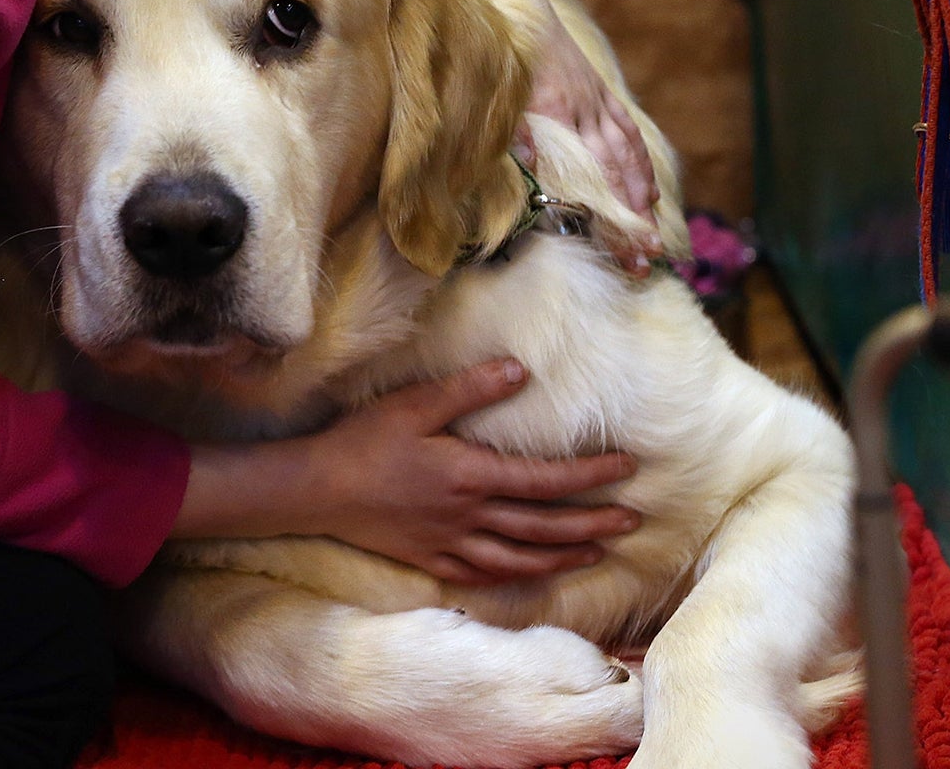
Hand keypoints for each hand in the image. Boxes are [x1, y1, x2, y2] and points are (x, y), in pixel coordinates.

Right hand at [292, 360, 639, 584]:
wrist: (316, 491)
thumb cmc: (363, 442)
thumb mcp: (413, 405)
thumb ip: (467, 389)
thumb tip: (519, 371)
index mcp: (469, 475)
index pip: (545, 479)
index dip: (590, 475)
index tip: (626, 467)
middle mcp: (469, 516)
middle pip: (544, 526)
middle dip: (593, 523)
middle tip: (633, 520)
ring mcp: (452, 544)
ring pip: (522, 558)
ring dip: (565, 556)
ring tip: (598, 551)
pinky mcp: (432, 560)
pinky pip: (486, 576)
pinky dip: (518, 577)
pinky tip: (533, 573)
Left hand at [519, 5, 660, 271]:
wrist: (520, 4)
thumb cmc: (502, 55)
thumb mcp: (500, 93)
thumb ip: (514, 130)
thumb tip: (534, 166)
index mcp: (556, 111)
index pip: (593, 172)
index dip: (610, 211)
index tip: (623, 245)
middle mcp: (584, 107)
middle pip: (614, 171)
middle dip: (630, 215)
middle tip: (642, 256)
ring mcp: (595, 99)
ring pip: (626, 153)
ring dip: (640, 194)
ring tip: (650, 230)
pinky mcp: (600, 92)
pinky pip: (626, 130)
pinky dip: (639, 162)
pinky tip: (648, 190)